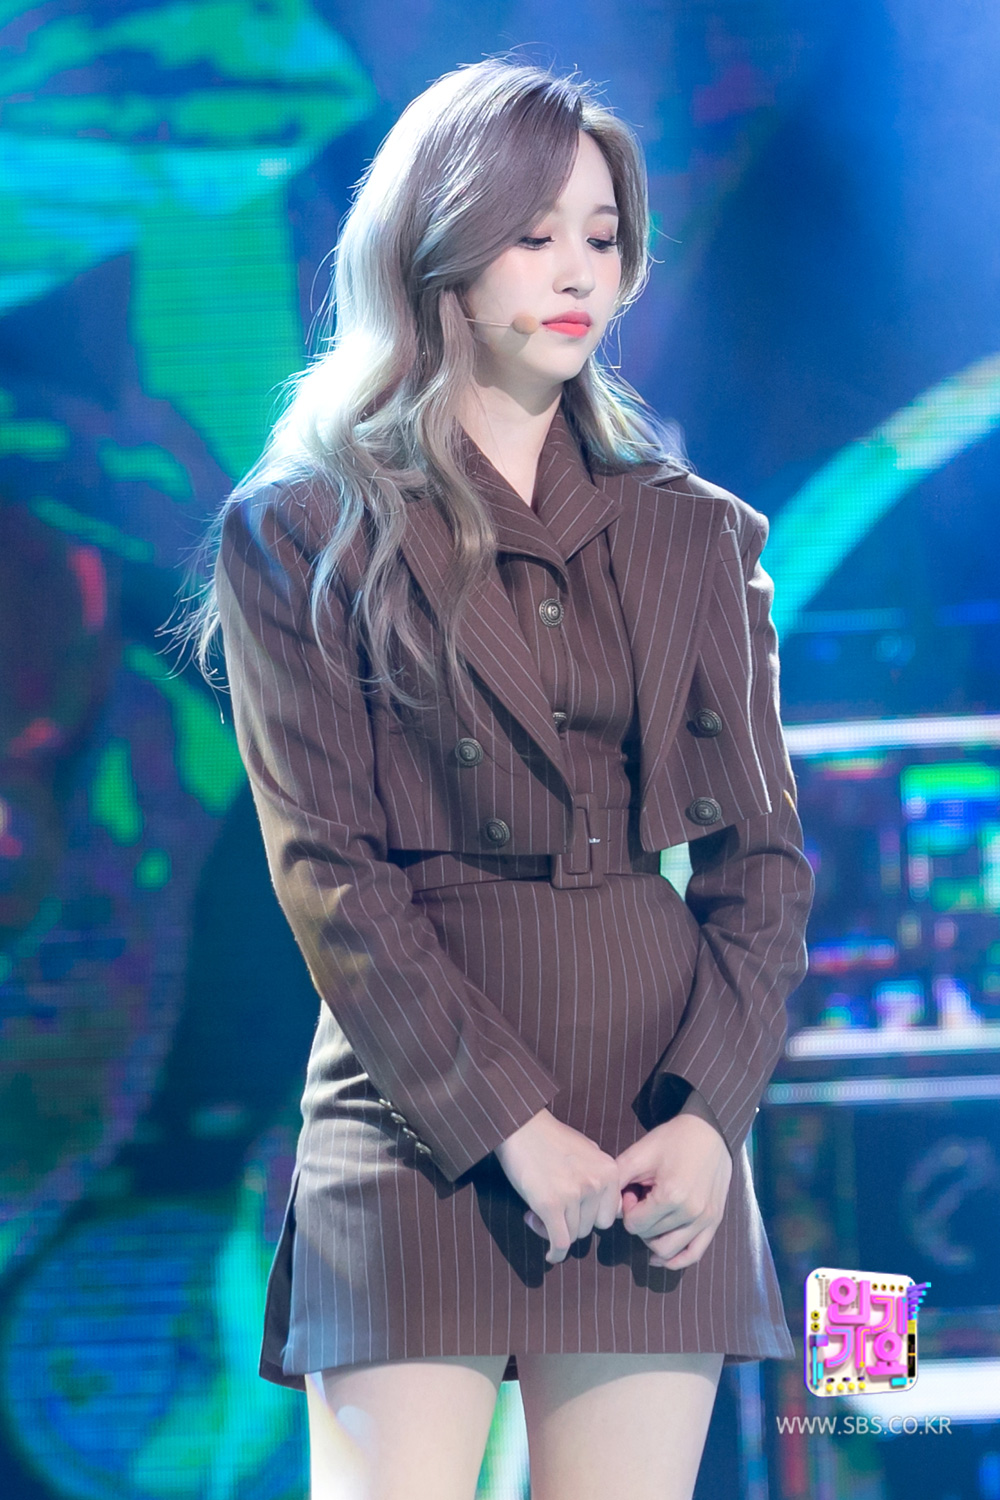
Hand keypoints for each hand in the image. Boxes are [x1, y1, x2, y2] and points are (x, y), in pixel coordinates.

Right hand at [495, 1108, 621, 1263]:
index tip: (575, 1214)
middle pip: (590, 1228)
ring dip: (554, 1231)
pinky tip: (550, 1255)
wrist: (521, 1126)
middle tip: (552, 1212)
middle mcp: (596, 1183)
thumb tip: (612, 1208)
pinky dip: (555, 1253)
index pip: (609, 1215)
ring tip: (537, 1213)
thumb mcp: (588, 1152)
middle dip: (572, 1225)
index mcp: (609, 1171)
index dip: (591, 1218)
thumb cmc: (551, 1138)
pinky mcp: (550, 1204)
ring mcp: (574, 1194)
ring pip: (573, 1236)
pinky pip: (559, 1242)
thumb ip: (601, 1178)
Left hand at [614, 1091, 732, 1269]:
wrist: (709, 1131)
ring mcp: (705, 1220)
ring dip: (652, 1239)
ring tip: (653, 1216)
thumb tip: (607, 1208)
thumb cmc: (673, 1139)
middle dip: (639, 1221)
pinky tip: (660, 1255)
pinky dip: (675, 1261)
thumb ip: (618, 1180)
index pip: (635, 1224)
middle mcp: (691, 1213)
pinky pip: (694, 1255)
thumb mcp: (640, 1153)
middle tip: (642, 1198)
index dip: (627, 1209)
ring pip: (668, 1251)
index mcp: (671, 1195)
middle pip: (649, 1237)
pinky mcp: (715, 1222)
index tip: (633, 1191)